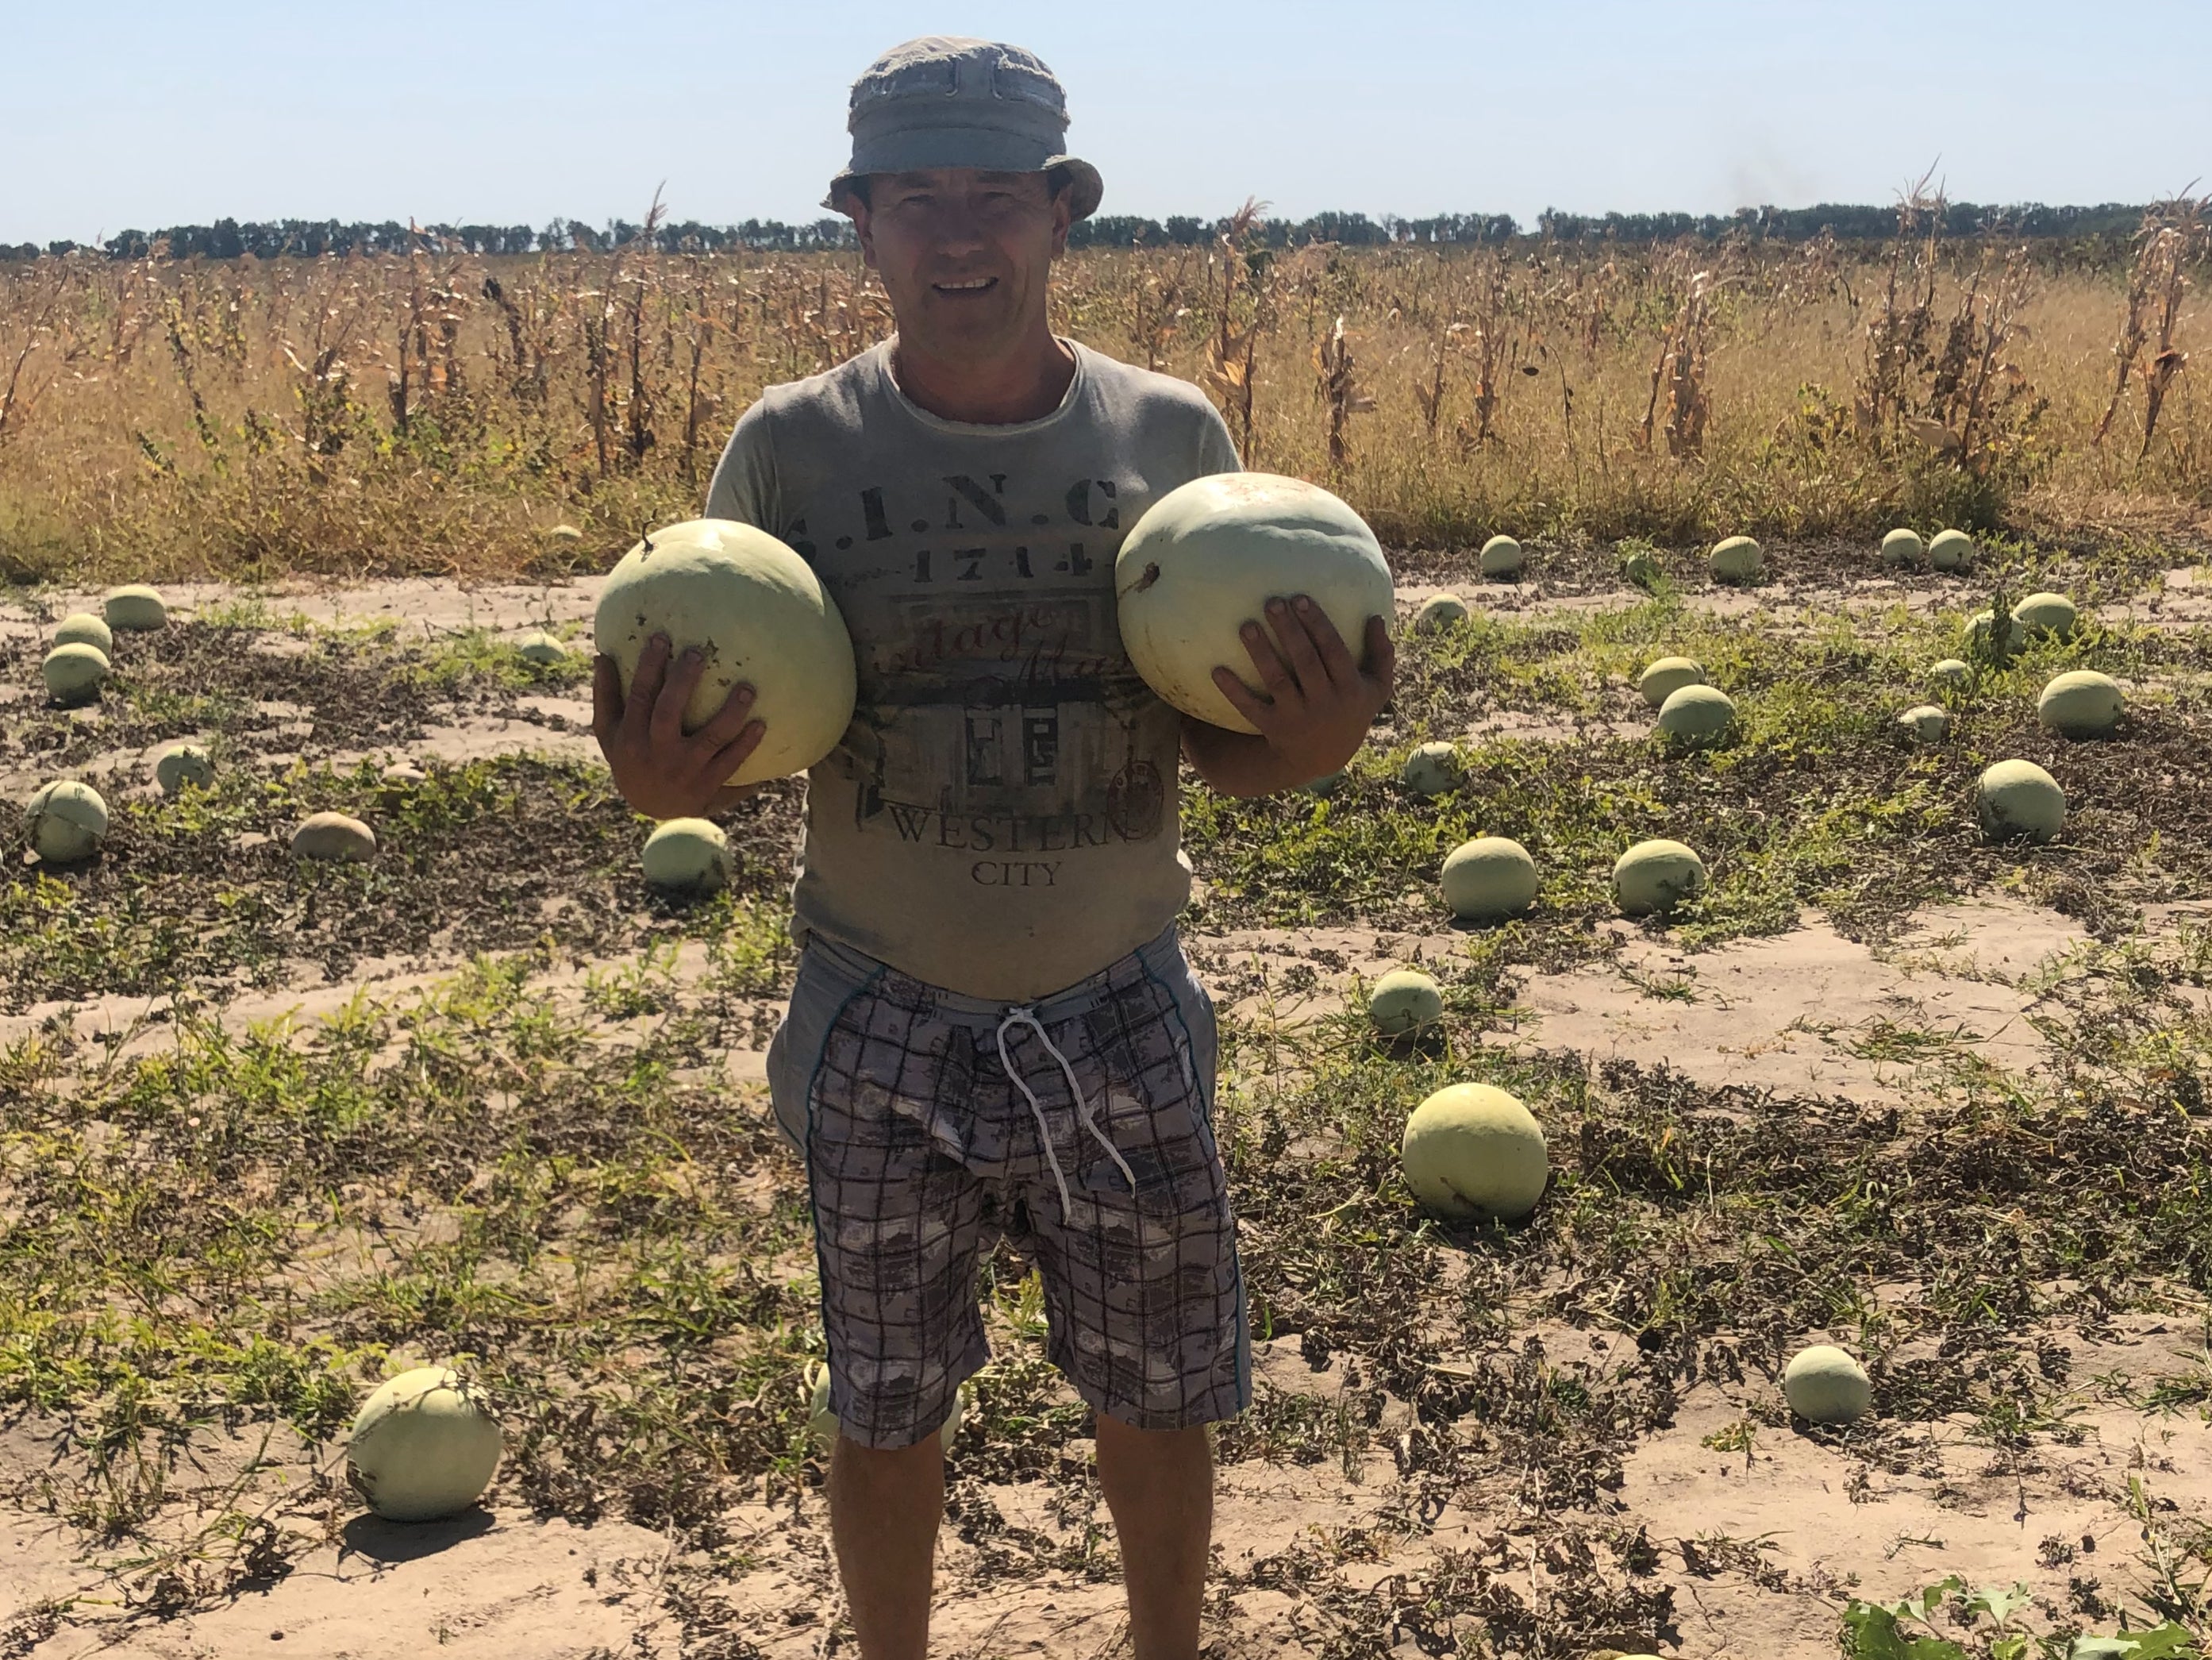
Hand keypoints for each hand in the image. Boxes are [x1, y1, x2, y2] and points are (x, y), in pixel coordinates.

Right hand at [592, 633, 766, 819]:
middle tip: (698, 652)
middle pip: (668, 712)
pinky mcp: (707, 785)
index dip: (648, 667)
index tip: (661, 638)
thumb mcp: (609, 733)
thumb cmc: (630, 757)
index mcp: (631, 736)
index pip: (639, 696)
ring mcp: (684, 770)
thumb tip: (601, 655)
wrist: (650, 807)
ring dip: (729, 714)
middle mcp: (656, 752)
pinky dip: (746, 745)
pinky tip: (760, 724)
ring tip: (747, 688)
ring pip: (709, 738)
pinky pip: (730, 763)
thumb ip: (606, 695)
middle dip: (682, 682)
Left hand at [1210, 596, 1394, 777]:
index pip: (1334, 650)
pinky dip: (1234, 691)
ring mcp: (1297, 717)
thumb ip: (1381, 655)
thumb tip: (1376, 617)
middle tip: (1272, 602)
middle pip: (1305, 661)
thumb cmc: (1350, 711)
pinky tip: (1216, 670)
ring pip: (1278, 681)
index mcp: (1350, 689)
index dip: (1318, 624)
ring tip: (1247, 626)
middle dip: (1289, 630)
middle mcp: (1325, 703)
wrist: (1324, 758)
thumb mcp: (1376, 690)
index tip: (1300, 598)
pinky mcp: (1273, 728)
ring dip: (1261, 653)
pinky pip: (1251, 708)